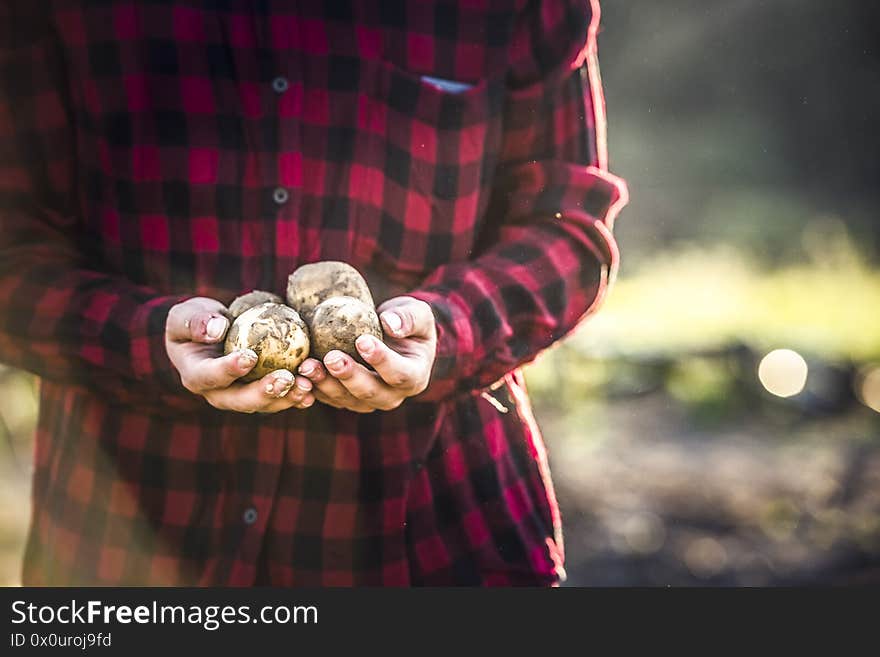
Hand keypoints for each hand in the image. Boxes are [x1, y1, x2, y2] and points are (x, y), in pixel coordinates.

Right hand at [165, 297, 314, 412]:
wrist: (208, 334)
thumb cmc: (194, 320)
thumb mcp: (187, 315)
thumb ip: (196, 322)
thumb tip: (216, 329)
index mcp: (195, 375)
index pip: (210, 376)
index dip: (229, 370)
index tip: (250, 357)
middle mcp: (218, 393)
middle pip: (240, 400)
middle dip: (265, 392)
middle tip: (287, 379)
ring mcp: (240, 397)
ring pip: (264, 404)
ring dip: (286, 397)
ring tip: (307, 386)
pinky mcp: (259, 394)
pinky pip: (279, 399)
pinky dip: (296, 396)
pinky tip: (314, 391)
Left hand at [298, 296, 435, 412]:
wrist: (391, 335)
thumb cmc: (407, 322)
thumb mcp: (417, 313)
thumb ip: (409, 318)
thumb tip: (390, 324)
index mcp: (415, 376)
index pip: (400, 374)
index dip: (382, 361)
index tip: (362, 341)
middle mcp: (392, 395)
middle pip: (371, 393)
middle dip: (349, 376)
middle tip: (331, 357)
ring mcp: (368, 401)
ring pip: (347, 399)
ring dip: (326, 384)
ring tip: (308, 365)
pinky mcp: (346, 399)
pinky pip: (330, 398)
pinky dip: (314, 389)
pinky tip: (299, 375)